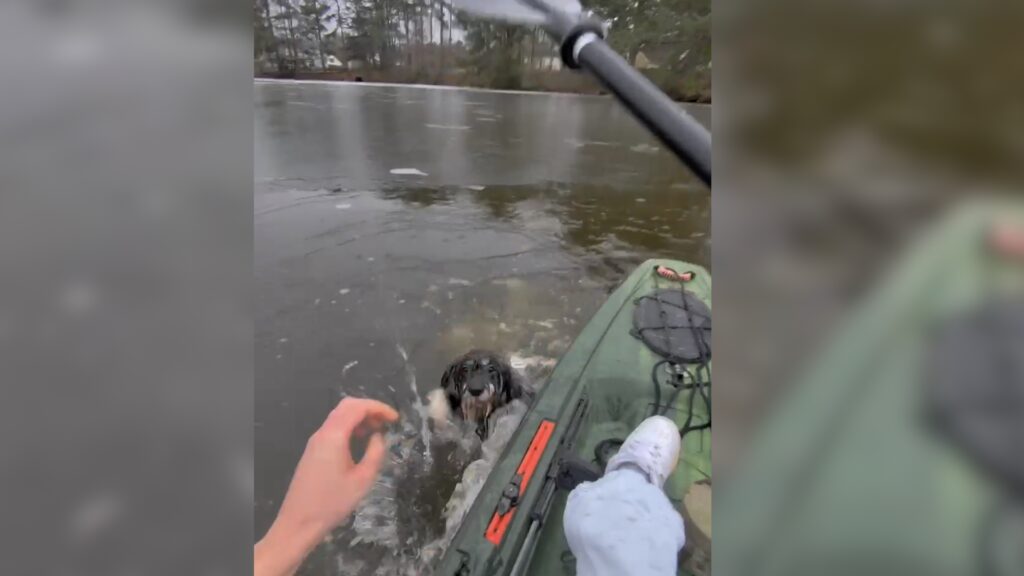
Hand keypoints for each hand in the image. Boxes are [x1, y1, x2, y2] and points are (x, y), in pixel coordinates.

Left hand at [255, 397, 398, 575]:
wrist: (299, 522)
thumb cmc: (333, 502)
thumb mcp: (363, 479)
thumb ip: (375, 453)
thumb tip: (378, 437)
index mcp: (334, 436)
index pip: (357, 407)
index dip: (379, 408)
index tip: (396, 419)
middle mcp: (322, 433)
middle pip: (346, 406)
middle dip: (369, 409)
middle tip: (387, 422)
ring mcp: (315, 442)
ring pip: (338, 417)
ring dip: (359, 418)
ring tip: (376, 431)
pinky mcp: (312, 452)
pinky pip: (333, 429)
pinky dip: (349, 428)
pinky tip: (360, 442)